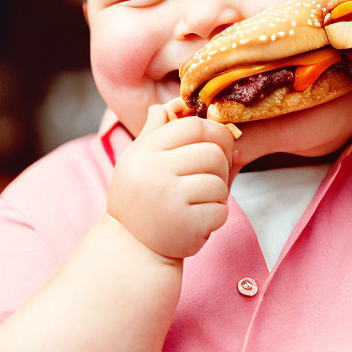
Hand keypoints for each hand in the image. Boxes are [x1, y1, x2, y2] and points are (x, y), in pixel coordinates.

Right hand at [107, 104, 234, 260]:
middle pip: (213, 152)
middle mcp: (156, 172)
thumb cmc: (138, 198)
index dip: (213, 132)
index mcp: (145, 152)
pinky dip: (215, 216)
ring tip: (199, 201)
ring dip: (217, 194)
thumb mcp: (136, 161)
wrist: (131, 246)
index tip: (216, 145)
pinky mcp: (187, 225)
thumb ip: (154, 132)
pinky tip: (197, 220)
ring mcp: (171, 199)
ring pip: (220, 183)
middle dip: (220, 165)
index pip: (193, 126)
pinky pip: (221, 210)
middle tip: (209, 177)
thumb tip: (169, 105)